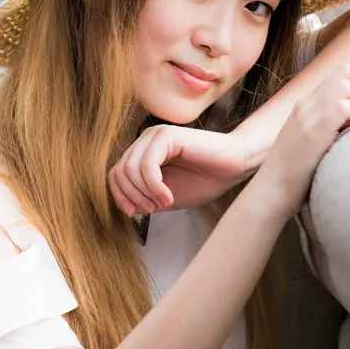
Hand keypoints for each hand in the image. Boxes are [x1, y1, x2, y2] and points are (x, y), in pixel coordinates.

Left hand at [109, 124, 253, 216]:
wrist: (233, 167)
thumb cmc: (202, 180)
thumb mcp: (164, 197)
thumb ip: (143, 199)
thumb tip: (125, 206)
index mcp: (141, 153)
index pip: (115, 174)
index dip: (121, 196)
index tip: (136, 213)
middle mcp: (145, 141)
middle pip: (119, 172)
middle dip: (133, 197)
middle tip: (153, 208)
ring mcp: (155, 136)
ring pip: (130, 169)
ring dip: (145, 193)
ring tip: (164, 202)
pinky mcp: (167, 136)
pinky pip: (147, 165)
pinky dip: (154, 186)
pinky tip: (168, 196)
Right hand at [254, 63, 349, 214]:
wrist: (270, 193)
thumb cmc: (296, 174)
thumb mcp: (312, 140)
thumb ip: (331, 123)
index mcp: (307, 103)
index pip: (342, 72)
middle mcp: (306, 103)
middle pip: (346, 71)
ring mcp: (307, 115)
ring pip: (347, 85)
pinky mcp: (312, 131)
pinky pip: (345, 107)